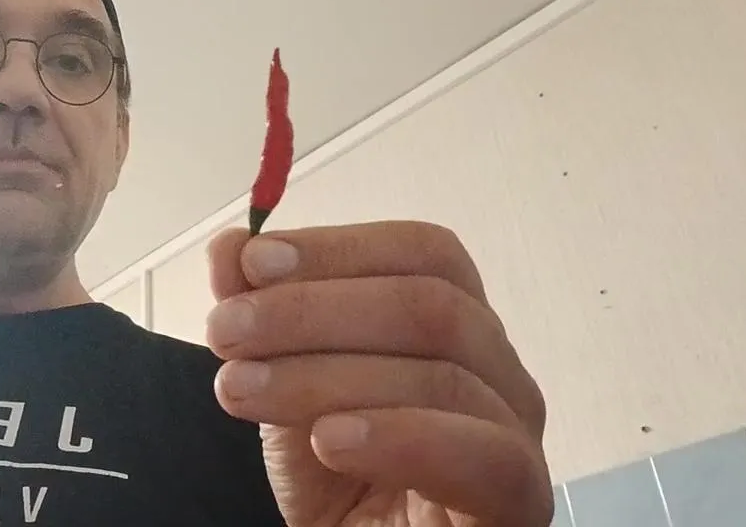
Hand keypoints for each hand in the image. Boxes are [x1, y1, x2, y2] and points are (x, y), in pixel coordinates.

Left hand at [205, 221, 550, 526]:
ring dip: (323, 375)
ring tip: (241, 389)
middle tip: (227, 331)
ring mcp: (515, 434)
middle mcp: (497, 370)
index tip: (251, 263)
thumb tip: (231, 246)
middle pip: (431, 304)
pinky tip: (330, 440)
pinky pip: (485, 455)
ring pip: (442, 374)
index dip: (337, 249)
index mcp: (453, 326)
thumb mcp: (281, 382)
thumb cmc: (334, 476)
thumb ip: (261, 312)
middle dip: (311, 309)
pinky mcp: (518, 501)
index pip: (422, 253)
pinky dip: (400, 436)